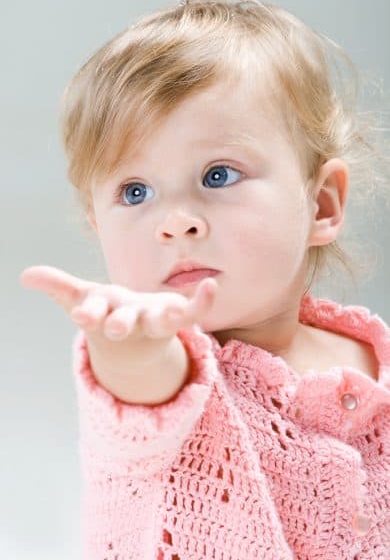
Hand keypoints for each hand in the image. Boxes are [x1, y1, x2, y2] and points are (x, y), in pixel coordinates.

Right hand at [20, 265, 217, 341]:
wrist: (137, 341)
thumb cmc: (107, 313)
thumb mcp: (82, 298)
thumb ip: (58, 286)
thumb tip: (25, 274)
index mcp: (105, 316)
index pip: (94, 315)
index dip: (89, 314)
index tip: (82, 315)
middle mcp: (130, 322)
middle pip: (124, 324)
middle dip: (118, 325)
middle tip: (114, 329)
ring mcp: (155, 321)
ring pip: (161, 321)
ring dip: (167, 316)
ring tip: (175, 310)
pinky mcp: (177, 316)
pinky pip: (193, 311)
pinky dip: (202, 301)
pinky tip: (210, 285)